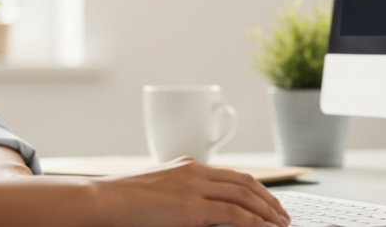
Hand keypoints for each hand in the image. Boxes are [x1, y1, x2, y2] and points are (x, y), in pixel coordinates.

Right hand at [91, 156, 290, 226]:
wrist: (102, 200)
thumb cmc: (122, 201)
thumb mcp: (158, 192)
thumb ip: (181, 195)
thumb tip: (200, 212)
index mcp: (188, 165)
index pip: (232, 174)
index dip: (256, 188)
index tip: (269, 201)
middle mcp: (195, 170)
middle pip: (244, 182)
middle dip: (268, 199)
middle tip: (283, 215)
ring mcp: (194, 187)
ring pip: (244, 196)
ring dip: (267, 211)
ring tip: (280, 224)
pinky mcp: (191, 207)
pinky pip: (232, 213)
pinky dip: (253, 221)